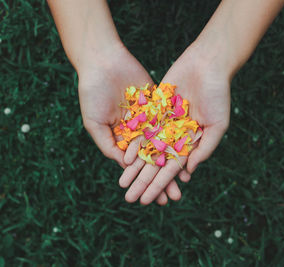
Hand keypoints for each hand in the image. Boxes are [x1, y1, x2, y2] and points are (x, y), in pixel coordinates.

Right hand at [77, 42, 183, 204]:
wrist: (103, 62)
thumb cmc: (92, 93)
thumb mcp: (94, 123)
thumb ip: (108, 145)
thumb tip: (124, 166)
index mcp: (121, 138)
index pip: (135, 166)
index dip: (144, 183)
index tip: (153, 200)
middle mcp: (136, 131)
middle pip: (153, 159)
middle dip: (162, 178)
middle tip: (174, 198)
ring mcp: (149, 118)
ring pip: (165, 144)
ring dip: (174, 163)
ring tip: (186, 181)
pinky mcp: (159, 104)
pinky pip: (171, 123)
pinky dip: (180, 138)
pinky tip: (190, 153)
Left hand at [120, 42, 230, 204]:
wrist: (207, 64)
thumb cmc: (218, 94)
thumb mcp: (217, 125)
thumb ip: (205, 149)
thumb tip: (188, 171)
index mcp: (190, 142)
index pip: (173, 169)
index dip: (161, 185)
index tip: (149, 200)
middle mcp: (175, 135)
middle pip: (156, 163)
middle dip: (143, 181)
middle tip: (130, 198)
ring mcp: (163, 124)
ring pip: (146, 150)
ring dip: (135, 168)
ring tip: (122, 183)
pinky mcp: (154, 110)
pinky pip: (141, 129)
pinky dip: (133, 144)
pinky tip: (123, 159)